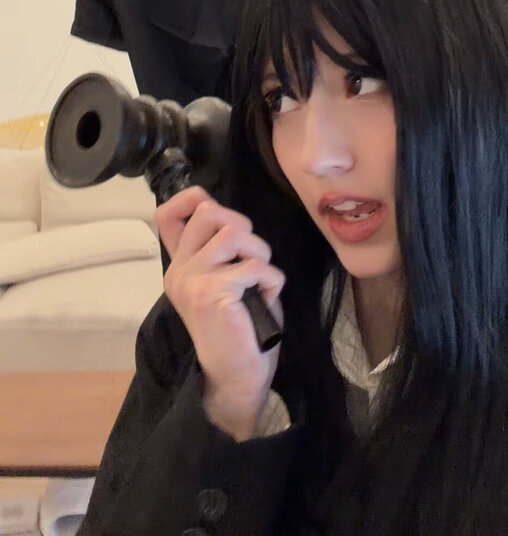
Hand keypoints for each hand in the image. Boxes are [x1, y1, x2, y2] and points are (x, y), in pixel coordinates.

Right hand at [156, 185, 284, 439]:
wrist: (236, 377)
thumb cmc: (239, 329)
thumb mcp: (225, 281)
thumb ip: (220, 251)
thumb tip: (225, 214)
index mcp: (180, 267)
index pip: (167, 215)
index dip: (192, 198)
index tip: (212, 206)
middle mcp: (179, 271)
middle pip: (209, 212)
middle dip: (243, 226)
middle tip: (252, 259)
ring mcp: (192, 280)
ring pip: (235, 232)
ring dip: (260, 254)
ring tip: (260, 281)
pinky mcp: (212, 293)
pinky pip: (256, 266)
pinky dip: (271, 280)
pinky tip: (265, 300)